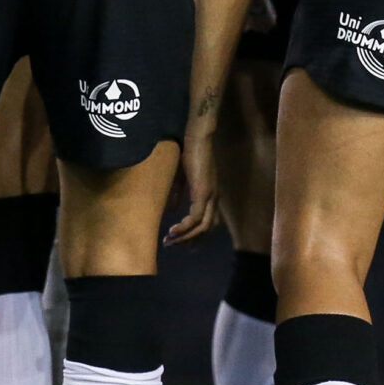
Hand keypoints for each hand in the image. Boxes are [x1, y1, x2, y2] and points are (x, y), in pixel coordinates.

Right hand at [164, 119, 218, 244]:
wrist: (197, 137)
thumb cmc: (190, 152)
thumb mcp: (183, 177)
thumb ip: (179, 193)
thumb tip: (173, 209)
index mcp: (211, 195)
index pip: (209, 222)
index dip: (196, 235)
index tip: (180, 242)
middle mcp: (214, 199)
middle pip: (207, 229)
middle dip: (190, 240)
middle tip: (174, 247)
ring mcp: (211, 196)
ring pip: (202, 226)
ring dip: (185, 237)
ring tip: (169, 241)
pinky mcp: (203, 193)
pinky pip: (196, 218)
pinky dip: (184, 227)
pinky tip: (172, 231)